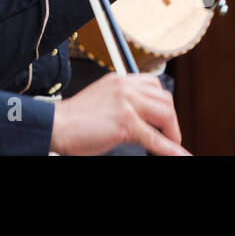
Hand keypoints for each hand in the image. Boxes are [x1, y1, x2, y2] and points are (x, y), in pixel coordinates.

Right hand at [49, 73, 188, 155]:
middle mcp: (125, 87)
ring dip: (173, 132)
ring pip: (166, 114)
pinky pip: (156, 139)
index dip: (162, 104)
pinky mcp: (126, 123)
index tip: (163, 119)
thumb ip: (120, 102)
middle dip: (171, 119)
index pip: (153, 85)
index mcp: (118, 80)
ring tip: (170, 145)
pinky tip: (178, 155)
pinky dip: (170, 150)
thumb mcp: (101, 99)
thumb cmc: (74, 118)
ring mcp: (127, 103)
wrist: (56, 124)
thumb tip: (141, 118)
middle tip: (169, 135)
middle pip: (164, 99)